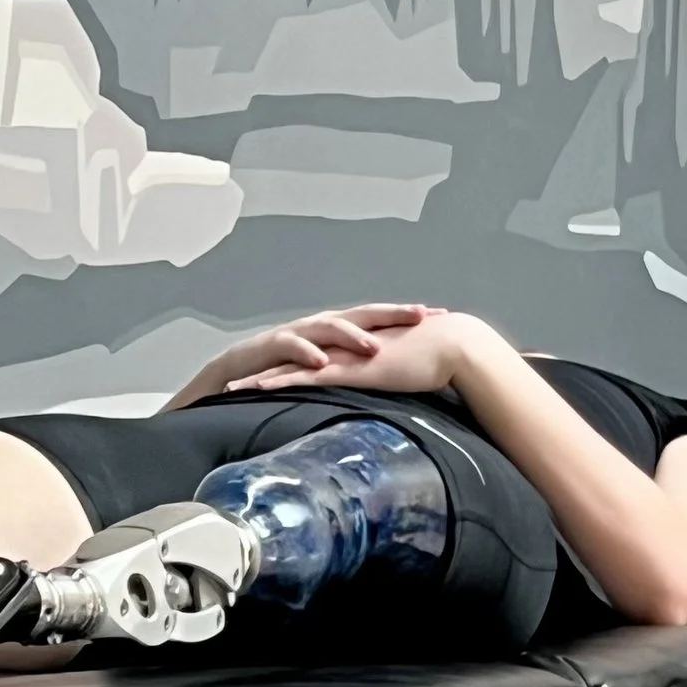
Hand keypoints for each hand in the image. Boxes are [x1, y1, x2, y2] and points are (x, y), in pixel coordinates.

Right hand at [180, 305, 431, 402]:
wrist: (244, 367)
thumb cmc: (296, 367)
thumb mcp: (335, 365)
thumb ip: (363, 364)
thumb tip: (403, 372)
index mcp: (343, 328)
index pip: (382, 318)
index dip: (409, 315)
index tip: (441, 315)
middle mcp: (326, 324)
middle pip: (363, 314)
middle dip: (392, 314)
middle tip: (420, 316)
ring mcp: (301, 332)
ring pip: (331, 327)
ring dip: (353, 336)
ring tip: (374, 347)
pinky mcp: (276, 345)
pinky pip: (294, 347)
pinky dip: (308, 353)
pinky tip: (322, 362)